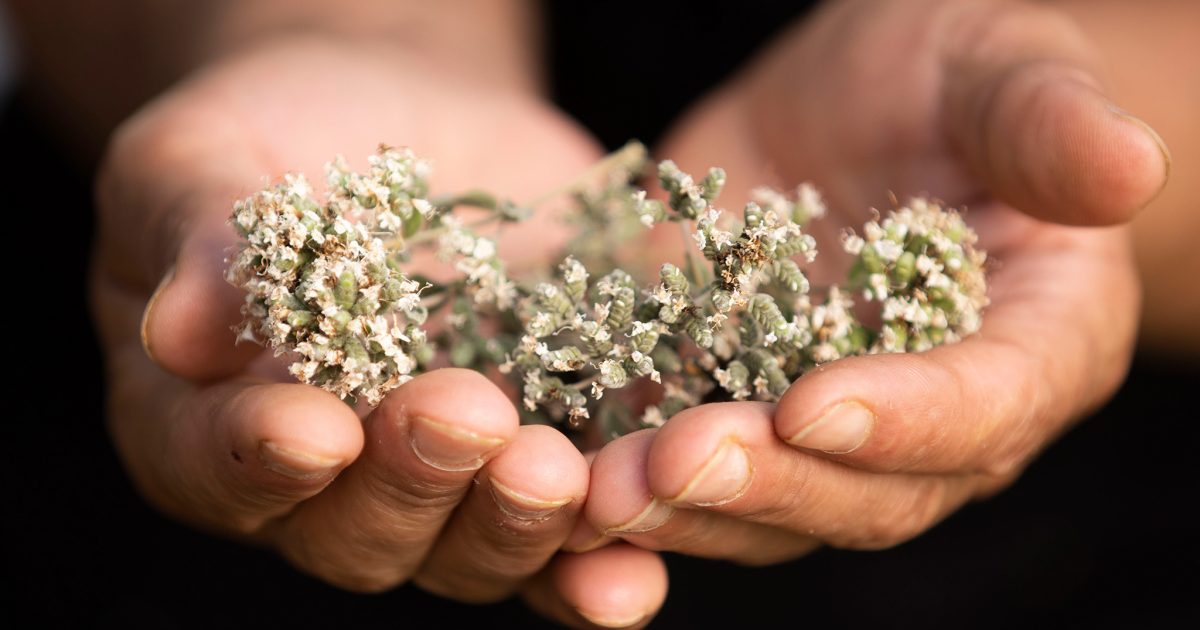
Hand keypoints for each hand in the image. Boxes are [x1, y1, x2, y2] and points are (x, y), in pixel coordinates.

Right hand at [91, 37, 666, 625]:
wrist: (405, 119)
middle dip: (415, 480)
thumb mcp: (202, 154)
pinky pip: (572, 539)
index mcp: (207, 420)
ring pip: (472, 550)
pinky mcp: (543, 454)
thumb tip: (178, 327)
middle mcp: (328, 482)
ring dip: (516, 523)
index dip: (261, 458)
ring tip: (554, 467)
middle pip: (358, 530)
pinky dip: (598, 562)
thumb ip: (191, 233)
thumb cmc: (274, 135)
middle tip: (463, 416)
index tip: (315, 427)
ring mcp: (445, 483)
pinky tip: (631, 560)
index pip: (216, 465)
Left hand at [581, 0, 1164, 562]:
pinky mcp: (733, 407)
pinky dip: (627, 482)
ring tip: (600, 489)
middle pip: (866, 492)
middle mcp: (932, 417)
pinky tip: (560, 474)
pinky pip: (685, 467)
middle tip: (679, 461)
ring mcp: (824, 426)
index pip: (985, 407)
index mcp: (1033, 343)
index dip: (908, 420)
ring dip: (683, 507)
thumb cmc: (949, 73)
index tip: (818, 404)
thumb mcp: (998, 67)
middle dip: (772, 482)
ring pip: (766, 502)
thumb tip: (1131, 166)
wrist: (850, 103)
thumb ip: (1048, 122)